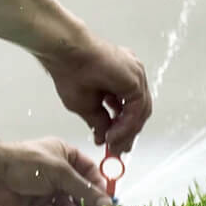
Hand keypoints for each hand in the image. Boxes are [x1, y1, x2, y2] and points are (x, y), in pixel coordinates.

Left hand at [0, 132, 114, 205]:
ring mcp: (48, 190)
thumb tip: (108, 205)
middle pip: (82, 192)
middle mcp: (58, 172)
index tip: (110, 204)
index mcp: (64, 154)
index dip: (100, 187)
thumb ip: (84, 190)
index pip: (90, 172)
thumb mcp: (60, 173)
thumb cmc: (24, 163)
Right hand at [39, 28, 150, 153]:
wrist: (65, 55)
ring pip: (140, 111)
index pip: (129, 108)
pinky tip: (113, 134)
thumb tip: (104, 136)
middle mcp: (130, 75)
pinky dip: (127, 125)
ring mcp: (134, 75)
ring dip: (127, 131)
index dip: (122, 128)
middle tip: (118, 149)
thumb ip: (99, 120)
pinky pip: (138, 109)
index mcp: (119, 78)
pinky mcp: (135, 79)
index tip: (114, 144)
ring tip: (113, 144)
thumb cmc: (69, 72)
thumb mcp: (85, 105)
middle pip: (138, 111)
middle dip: (128, 133)